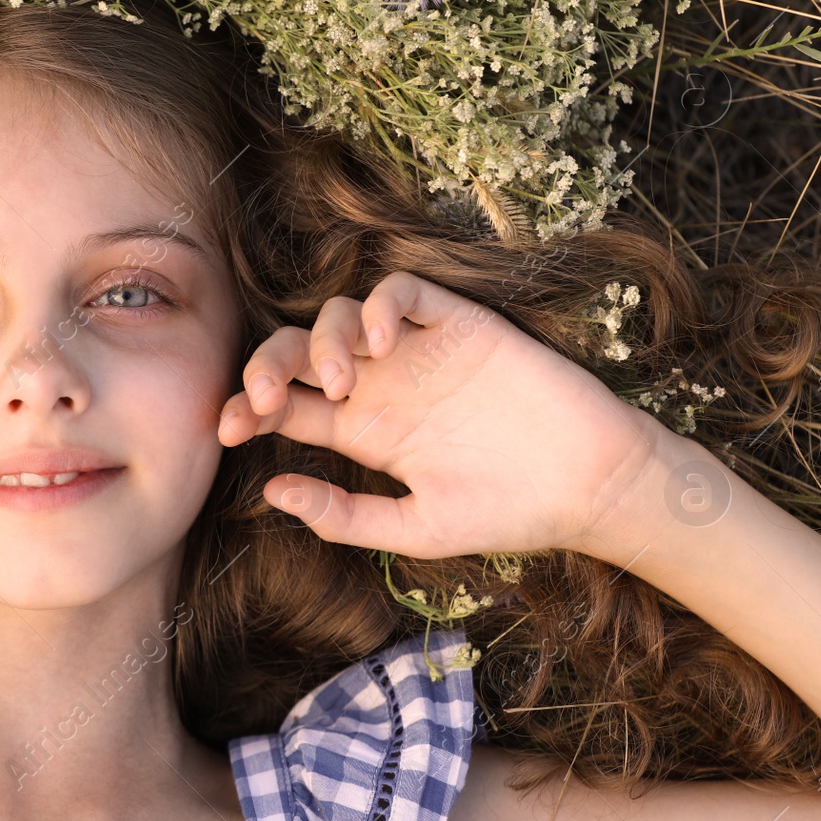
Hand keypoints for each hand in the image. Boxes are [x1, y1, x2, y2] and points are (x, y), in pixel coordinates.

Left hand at [217, 270, 671, 558]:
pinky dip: (381, 305)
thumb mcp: (415, 529)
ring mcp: (416, 350)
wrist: (592, 486)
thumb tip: (271, 493)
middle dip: (264, 367)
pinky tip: (382, 341)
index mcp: (362, 431)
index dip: (247, 409)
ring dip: (322, 339)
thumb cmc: (509, 512)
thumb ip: (344, 516)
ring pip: (340, 314)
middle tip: (263, 399)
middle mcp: (380, 384)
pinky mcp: (458, 323)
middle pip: (296, 352)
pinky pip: (403, 291)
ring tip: (338, 382)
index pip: (285, 406)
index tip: (227, 431)